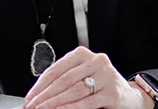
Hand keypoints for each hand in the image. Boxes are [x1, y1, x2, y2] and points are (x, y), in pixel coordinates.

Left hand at [23, 47, 150, 108]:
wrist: (128, 95)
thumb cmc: (99, 85)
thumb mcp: (81, 76)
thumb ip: (62, 81)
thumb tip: (38, 95)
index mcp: (82, 54)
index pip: (55, 70)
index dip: (39, 86)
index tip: (30, 98)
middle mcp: (95, 61)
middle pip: (63, 80)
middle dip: (45, 96)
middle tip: (33, 106)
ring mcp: (105, 75)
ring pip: (74, 90)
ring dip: (55, 103)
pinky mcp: (113, 92)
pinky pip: (88, 101)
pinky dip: (71, 107)